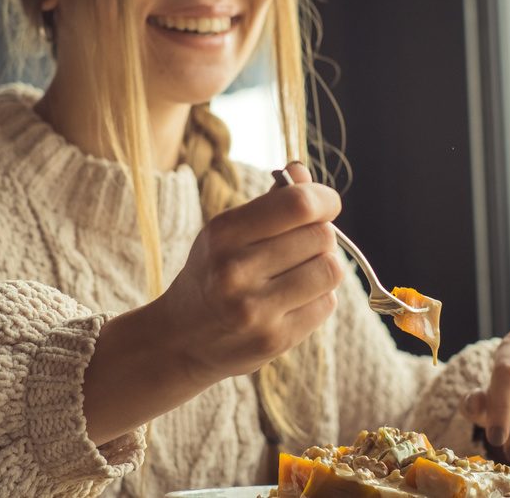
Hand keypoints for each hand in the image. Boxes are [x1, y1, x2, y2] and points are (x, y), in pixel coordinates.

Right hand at [158, 162, 343, 386]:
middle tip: (301, 246)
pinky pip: (327, 304)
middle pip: (321, 236)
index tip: (325, 204)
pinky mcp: (274, 340)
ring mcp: (255, 310)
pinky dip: (319, 298)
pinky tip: (293, 300)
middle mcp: (235, 272)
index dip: (324, 199)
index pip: (299, 204)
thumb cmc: (211, 275)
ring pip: (330, 270)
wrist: (179, 339)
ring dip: (323, 267)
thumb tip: (302, 170)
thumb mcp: (226, 232)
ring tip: (301, 272)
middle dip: (320, 236)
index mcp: (223, 234)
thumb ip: (270, 202)